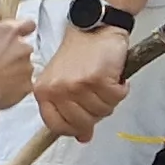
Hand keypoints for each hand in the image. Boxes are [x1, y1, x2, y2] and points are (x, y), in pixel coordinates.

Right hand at [0, 8, 37, 107]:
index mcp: (10, 31)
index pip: (28, 24)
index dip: (22, 28)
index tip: (13, 33)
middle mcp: (23, 48)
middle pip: (24, 46)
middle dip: (14, 51)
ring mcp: (27, 68)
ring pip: (24, 65)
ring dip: (14, 68)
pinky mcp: (26, 86)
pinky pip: (23, 83)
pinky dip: (15, 85)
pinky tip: (0, 86)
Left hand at [30, 25, 131, 141]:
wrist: (94, 27)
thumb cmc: (78, 54)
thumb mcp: (63, 82)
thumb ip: (69, 111)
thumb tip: (83, 137)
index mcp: (44, 91)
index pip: (56, 126)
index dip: (74, 128)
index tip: (83, 123)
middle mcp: (58, 90)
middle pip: (83, 123)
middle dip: (96, 113)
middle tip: (98, 96)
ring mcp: (78, 85)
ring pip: (102, 112)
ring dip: (109, 99)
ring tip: (105, 83)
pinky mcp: (98, 79)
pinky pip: (116, 98)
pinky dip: (120, 89)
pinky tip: (115, 77)